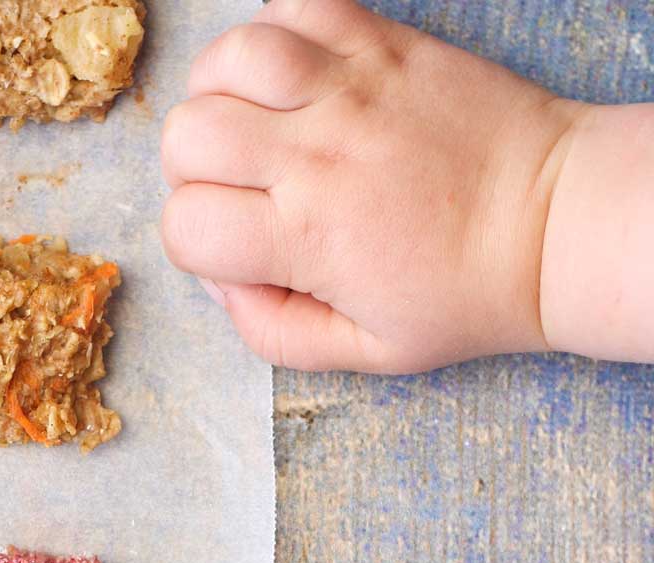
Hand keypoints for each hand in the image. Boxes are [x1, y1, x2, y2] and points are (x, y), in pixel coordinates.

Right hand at [160, 0, 584, 370]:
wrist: (550, 222)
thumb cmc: (464, 294)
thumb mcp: (364, 353)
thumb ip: (273, 332)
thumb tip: (223, 284)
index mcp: (307, 238)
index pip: (185, 224)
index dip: (194, 244)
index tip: (236, 250)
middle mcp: (317, 155)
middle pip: (187, 135)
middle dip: (192, 170)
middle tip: (238, 188)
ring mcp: (349, 88)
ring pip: (226, 59)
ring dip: (221, 93)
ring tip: (255, 124)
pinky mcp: (381, 42)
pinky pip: (293, 5)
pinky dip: (276, 33)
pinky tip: (294, 76)